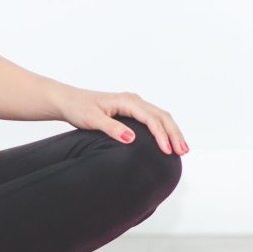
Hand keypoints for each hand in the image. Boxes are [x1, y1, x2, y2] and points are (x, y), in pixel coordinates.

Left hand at [51, 87, 188, 156]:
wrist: (69, 101)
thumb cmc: (79, 108)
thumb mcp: (92, 120)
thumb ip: (112, 128)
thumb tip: (131, 138)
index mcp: (127, 101)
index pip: (152, 118)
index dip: (161, 135)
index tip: (167, 151)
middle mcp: (134, 100)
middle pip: (162, 116)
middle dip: (174, 133)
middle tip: (183, 151)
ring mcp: (134, 105)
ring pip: (160, 116)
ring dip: (172, 131)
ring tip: (181, 148)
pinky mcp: (132, 111)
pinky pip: (154, 119)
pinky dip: (164, 129)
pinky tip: (167, 141)